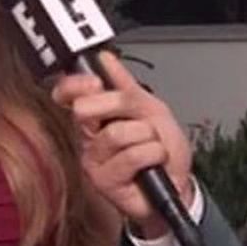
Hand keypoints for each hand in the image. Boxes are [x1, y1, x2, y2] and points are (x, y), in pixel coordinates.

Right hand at [51, 51, 195, 237]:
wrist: (178, 186)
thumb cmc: (162, 153)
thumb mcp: (151, 109)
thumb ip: (126, 84)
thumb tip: (105, 59)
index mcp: (96, 117)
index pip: (68, 94)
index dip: (76, 84)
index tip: (94, 82)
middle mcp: (90, 138)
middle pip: (88, 108)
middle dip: (122, 108)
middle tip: (140, 123)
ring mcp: (94, 160)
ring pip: (118, 132)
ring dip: (147, 138)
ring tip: (151, 149)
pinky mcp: (104, 181)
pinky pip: (132, 155)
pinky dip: (153, 155)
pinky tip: (153, 164)